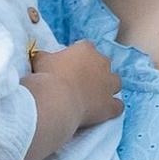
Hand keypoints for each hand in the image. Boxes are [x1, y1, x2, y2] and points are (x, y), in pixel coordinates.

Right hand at [21, 38, 122, 159]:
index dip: (78, 58)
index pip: (85, 49)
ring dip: (108, 87)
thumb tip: (41, 57)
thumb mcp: (40, 60)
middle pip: (103, 64)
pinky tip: (104, 111)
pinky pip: (118, 105)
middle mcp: (102, 63)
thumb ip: (44, 56)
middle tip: (80, 82)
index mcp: (86, 49)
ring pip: (115, 82)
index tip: (69, 67)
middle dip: (94, 71)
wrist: (58, 100)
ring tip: (95, 95)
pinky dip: (112, 108)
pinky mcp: (111, 104)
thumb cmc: (48, 76)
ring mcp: (109, 84)